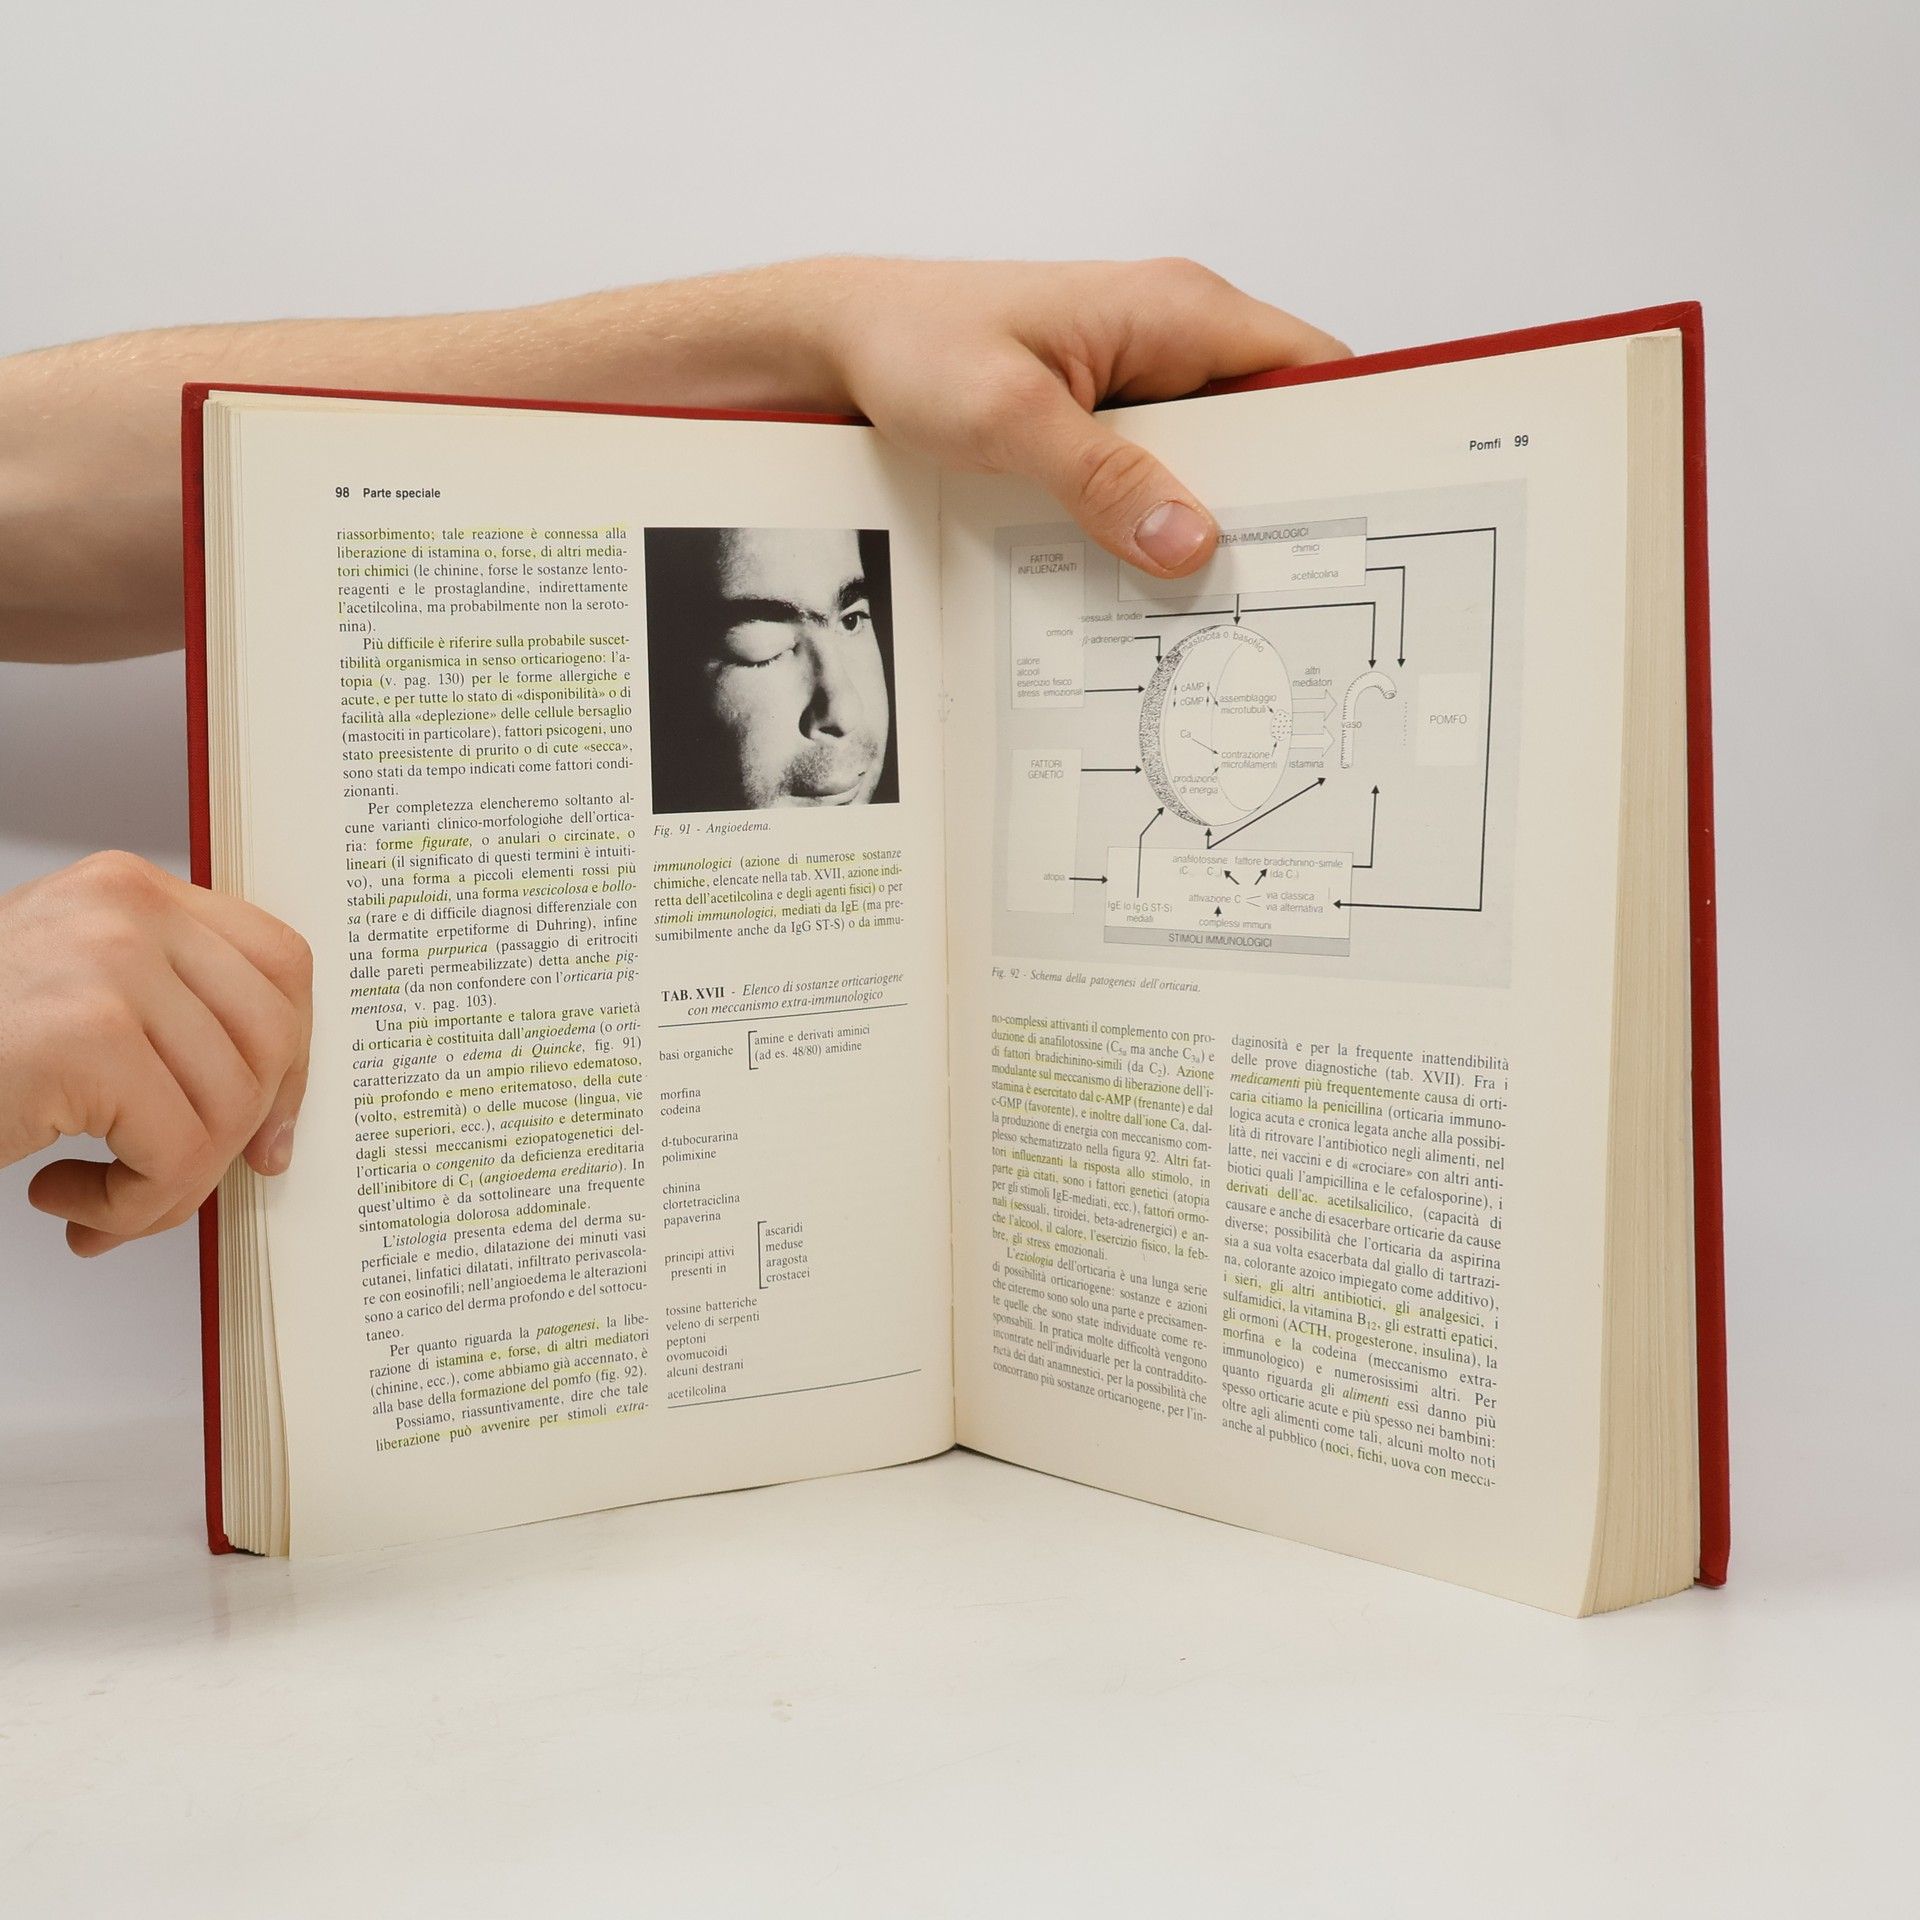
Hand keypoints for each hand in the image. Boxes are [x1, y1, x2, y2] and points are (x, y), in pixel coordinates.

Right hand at [0, 852, 312, 1256]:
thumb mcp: (71, 1005)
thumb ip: (165, 1025)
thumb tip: (272, 1117)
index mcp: (129, 890)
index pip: (280, 964)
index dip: (291, 1060)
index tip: (267, 1133)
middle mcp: (126, 908)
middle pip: (271, 1037)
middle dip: (235, 1133)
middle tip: (168, 1184)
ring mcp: (109, 965)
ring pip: (228, 1105)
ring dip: (171, 1185)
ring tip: (97, 1200)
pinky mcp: (87, 1038)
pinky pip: (179, 1151)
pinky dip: (135, 1207)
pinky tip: (65, 1204)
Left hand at [807, 257, 1349, 577]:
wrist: (837, 343)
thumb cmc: (914, 346)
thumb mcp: (1009, 418)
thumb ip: (1102, 477)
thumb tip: (1188, 540)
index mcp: (1175, 312)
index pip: (1308, 370)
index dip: (1342, 443)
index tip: (1354, 521)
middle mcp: (1169, 341)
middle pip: (1268, 429)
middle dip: (1276, 505)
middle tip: (1280, 592)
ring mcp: (1136, 383)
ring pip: (1210, 462)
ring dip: (1207, 523)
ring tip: (1217, 602)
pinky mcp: (1100, 421)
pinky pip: (1155, 475)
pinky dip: (1154, 522)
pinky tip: (1146, 579)